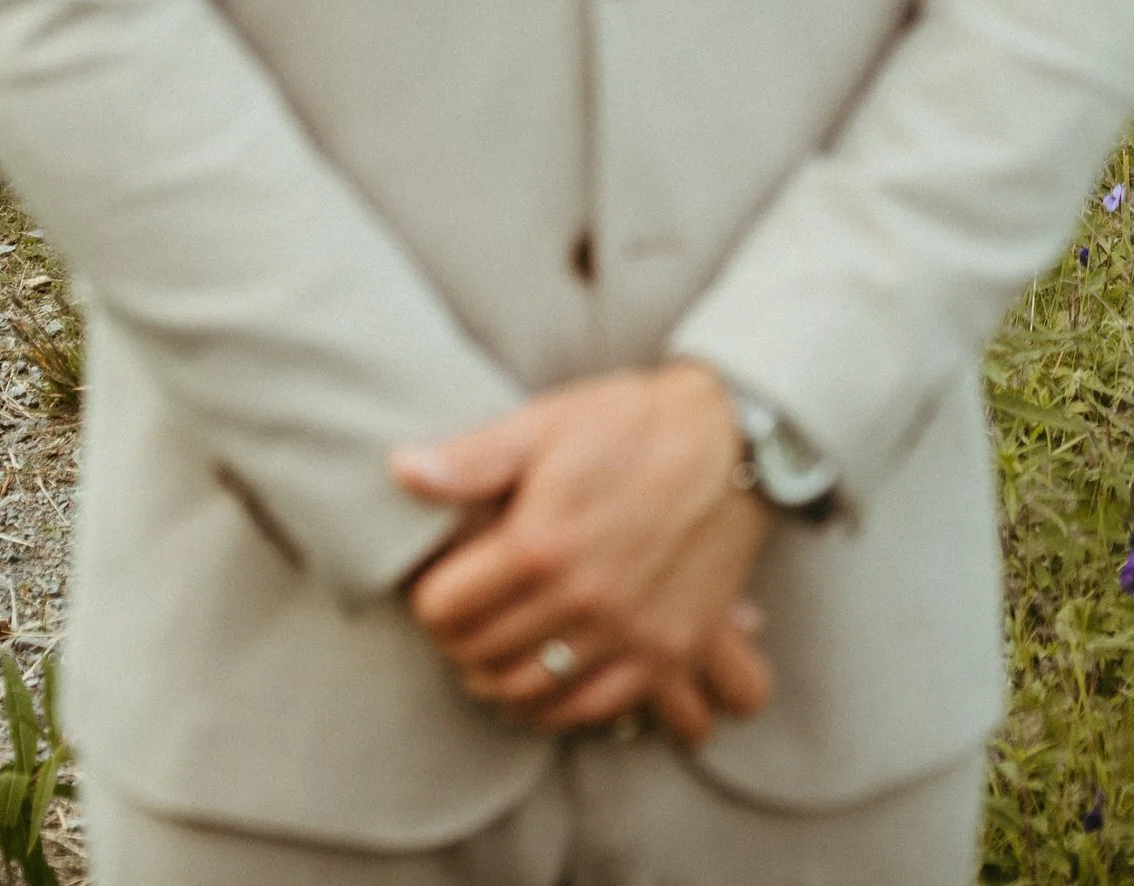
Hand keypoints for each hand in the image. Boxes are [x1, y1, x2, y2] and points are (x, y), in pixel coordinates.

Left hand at [392, 362, 771, 739]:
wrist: (733, 444)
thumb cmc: (630, 424)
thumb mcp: (544, 423)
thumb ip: (471, 459)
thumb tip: (401, 471)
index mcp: (539, 543)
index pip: (443, 607)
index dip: (425, 597)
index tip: (431, 582)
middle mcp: (580, 600)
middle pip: (479, 654)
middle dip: (453, 639)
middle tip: (453, 618)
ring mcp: (625, 634)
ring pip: (527, 691)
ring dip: (492, 678)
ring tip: (484, 652)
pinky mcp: (664, 653)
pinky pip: (589, 708)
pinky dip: (550, 706)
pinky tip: (536, 684)